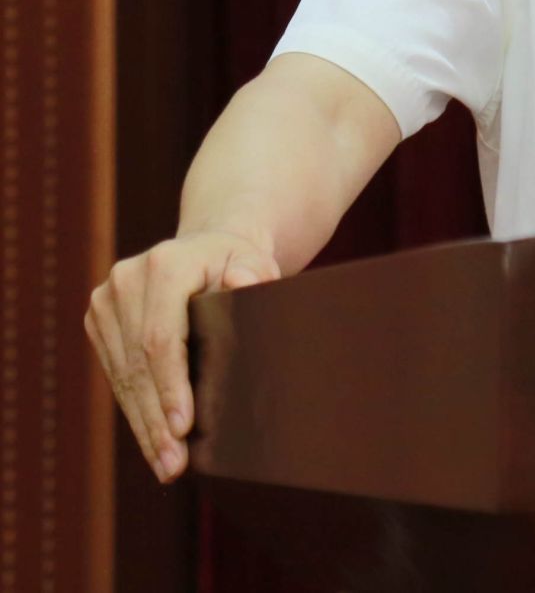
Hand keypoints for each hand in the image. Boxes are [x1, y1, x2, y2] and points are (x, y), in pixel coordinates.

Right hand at [84, 231, 280, 482]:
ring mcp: (106, 301)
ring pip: (124, 376)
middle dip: (156, 420)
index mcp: (165, 265)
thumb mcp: (256, 260)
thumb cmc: (239, 262)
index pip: (161, 338)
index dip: (171, 386)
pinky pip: (116, 374)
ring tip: (167, 466)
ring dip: (144, 425)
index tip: (183, 427)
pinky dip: (136, 409)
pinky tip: (152, 441)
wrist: (207, 247)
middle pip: (139, 365)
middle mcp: (125, 281)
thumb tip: (242, 282)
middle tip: (174, 466)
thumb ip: (255, 272)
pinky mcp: (98, 320)